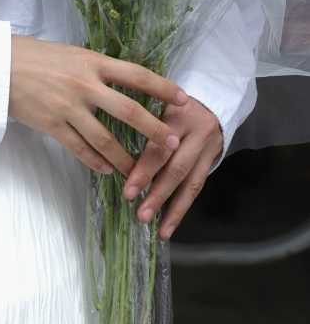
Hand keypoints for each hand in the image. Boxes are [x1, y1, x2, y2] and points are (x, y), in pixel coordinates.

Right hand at [8, 36, 186, 177]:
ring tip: (141, 171)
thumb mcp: (72, 54)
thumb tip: (125, 82)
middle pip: (128, 111)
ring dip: (127, 158)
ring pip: (106, 139)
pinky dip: (96, 161)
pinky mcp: (51, 125)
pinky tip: (107, 170)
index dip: (162, 88)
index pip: (136, 75)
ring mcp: (67, 107)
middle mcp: (84, 85)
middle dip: (155, 130)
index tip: (184, 98)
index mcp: (91, 62)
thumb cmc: (36, 56)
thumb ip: (97, 69)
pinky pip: (80, 149)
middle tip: (174, 143)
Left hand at [122, 96, 223, 238]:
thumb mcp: (156, 100)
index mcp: (177, 112)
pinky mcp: (213, 158)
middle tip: (140, 213)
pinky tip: (170, 225)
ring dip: (171, 207)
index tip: (129, 190)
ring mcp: (207, 145)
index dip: (144, 170)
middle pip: (175, 166)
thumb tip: (110, 149)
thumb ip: (140, 119)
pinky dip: (183, 207)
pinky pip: (198, 186)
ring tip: (156, 227)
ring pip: (189, 180)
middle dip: (157, 192)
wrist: (211, 96)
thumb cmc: (170, 100)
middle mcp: (196, 130)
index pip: (160, 146)